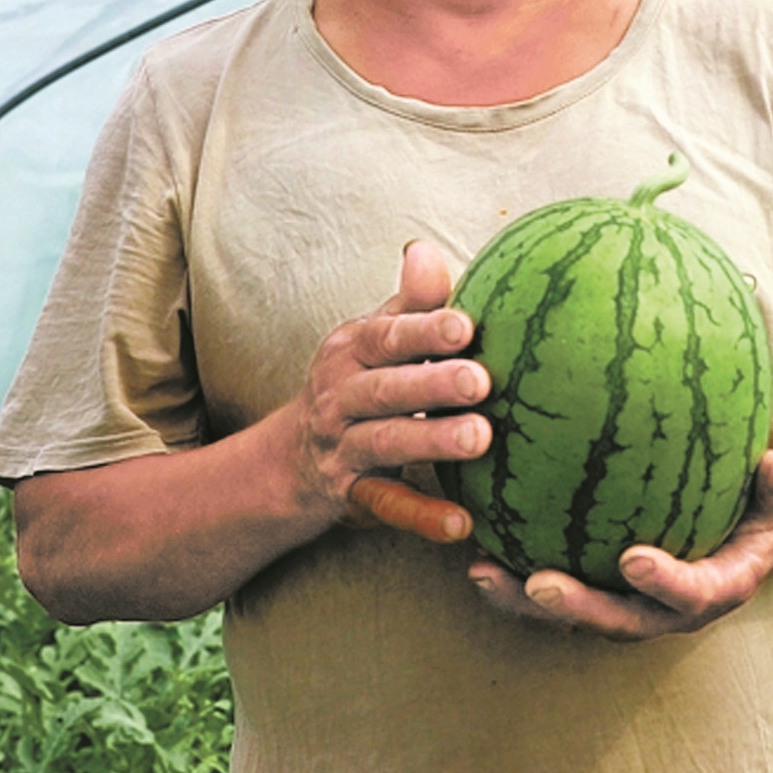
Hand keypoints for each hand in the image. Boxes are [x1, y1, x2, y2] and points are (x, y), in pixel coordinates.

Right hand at [288, 239, 489, 542]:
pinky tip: (462, 523)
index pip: (387, 336)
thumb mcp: (373, 339)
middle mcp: (340, 397)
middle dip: (431, 385)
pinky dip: (423, 517)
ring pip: (386, 445)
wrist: (292, 459)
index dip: (424, 330)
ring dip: (432, 442)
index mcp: (351, 350)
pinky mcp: (354, 497)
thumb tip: (427, 249)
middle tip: (480, 381)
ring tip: (481, 439)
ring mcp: (344, 449)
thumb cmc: (358, 383)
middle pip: (385, 390)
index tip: (465, 326)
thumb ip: (409, 301)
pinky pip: (388, 507)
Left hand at [467, 449, 772, 639]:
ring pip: (571, 618)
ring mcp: (624, 609)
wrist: (736, 540)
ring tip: (483, 572)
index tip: (634, 559)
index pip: (689, 594)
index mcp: (714, 590)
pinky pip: (549, 596)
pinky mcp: (594, 596)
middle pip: (616, 622)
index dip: (662, 582)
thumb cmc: (757, 507)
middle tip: (539, 583)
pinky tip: (474, 550)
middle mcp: (664, 612)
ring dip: (525, 603)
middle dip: (576, 608)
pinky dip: (512, 581)